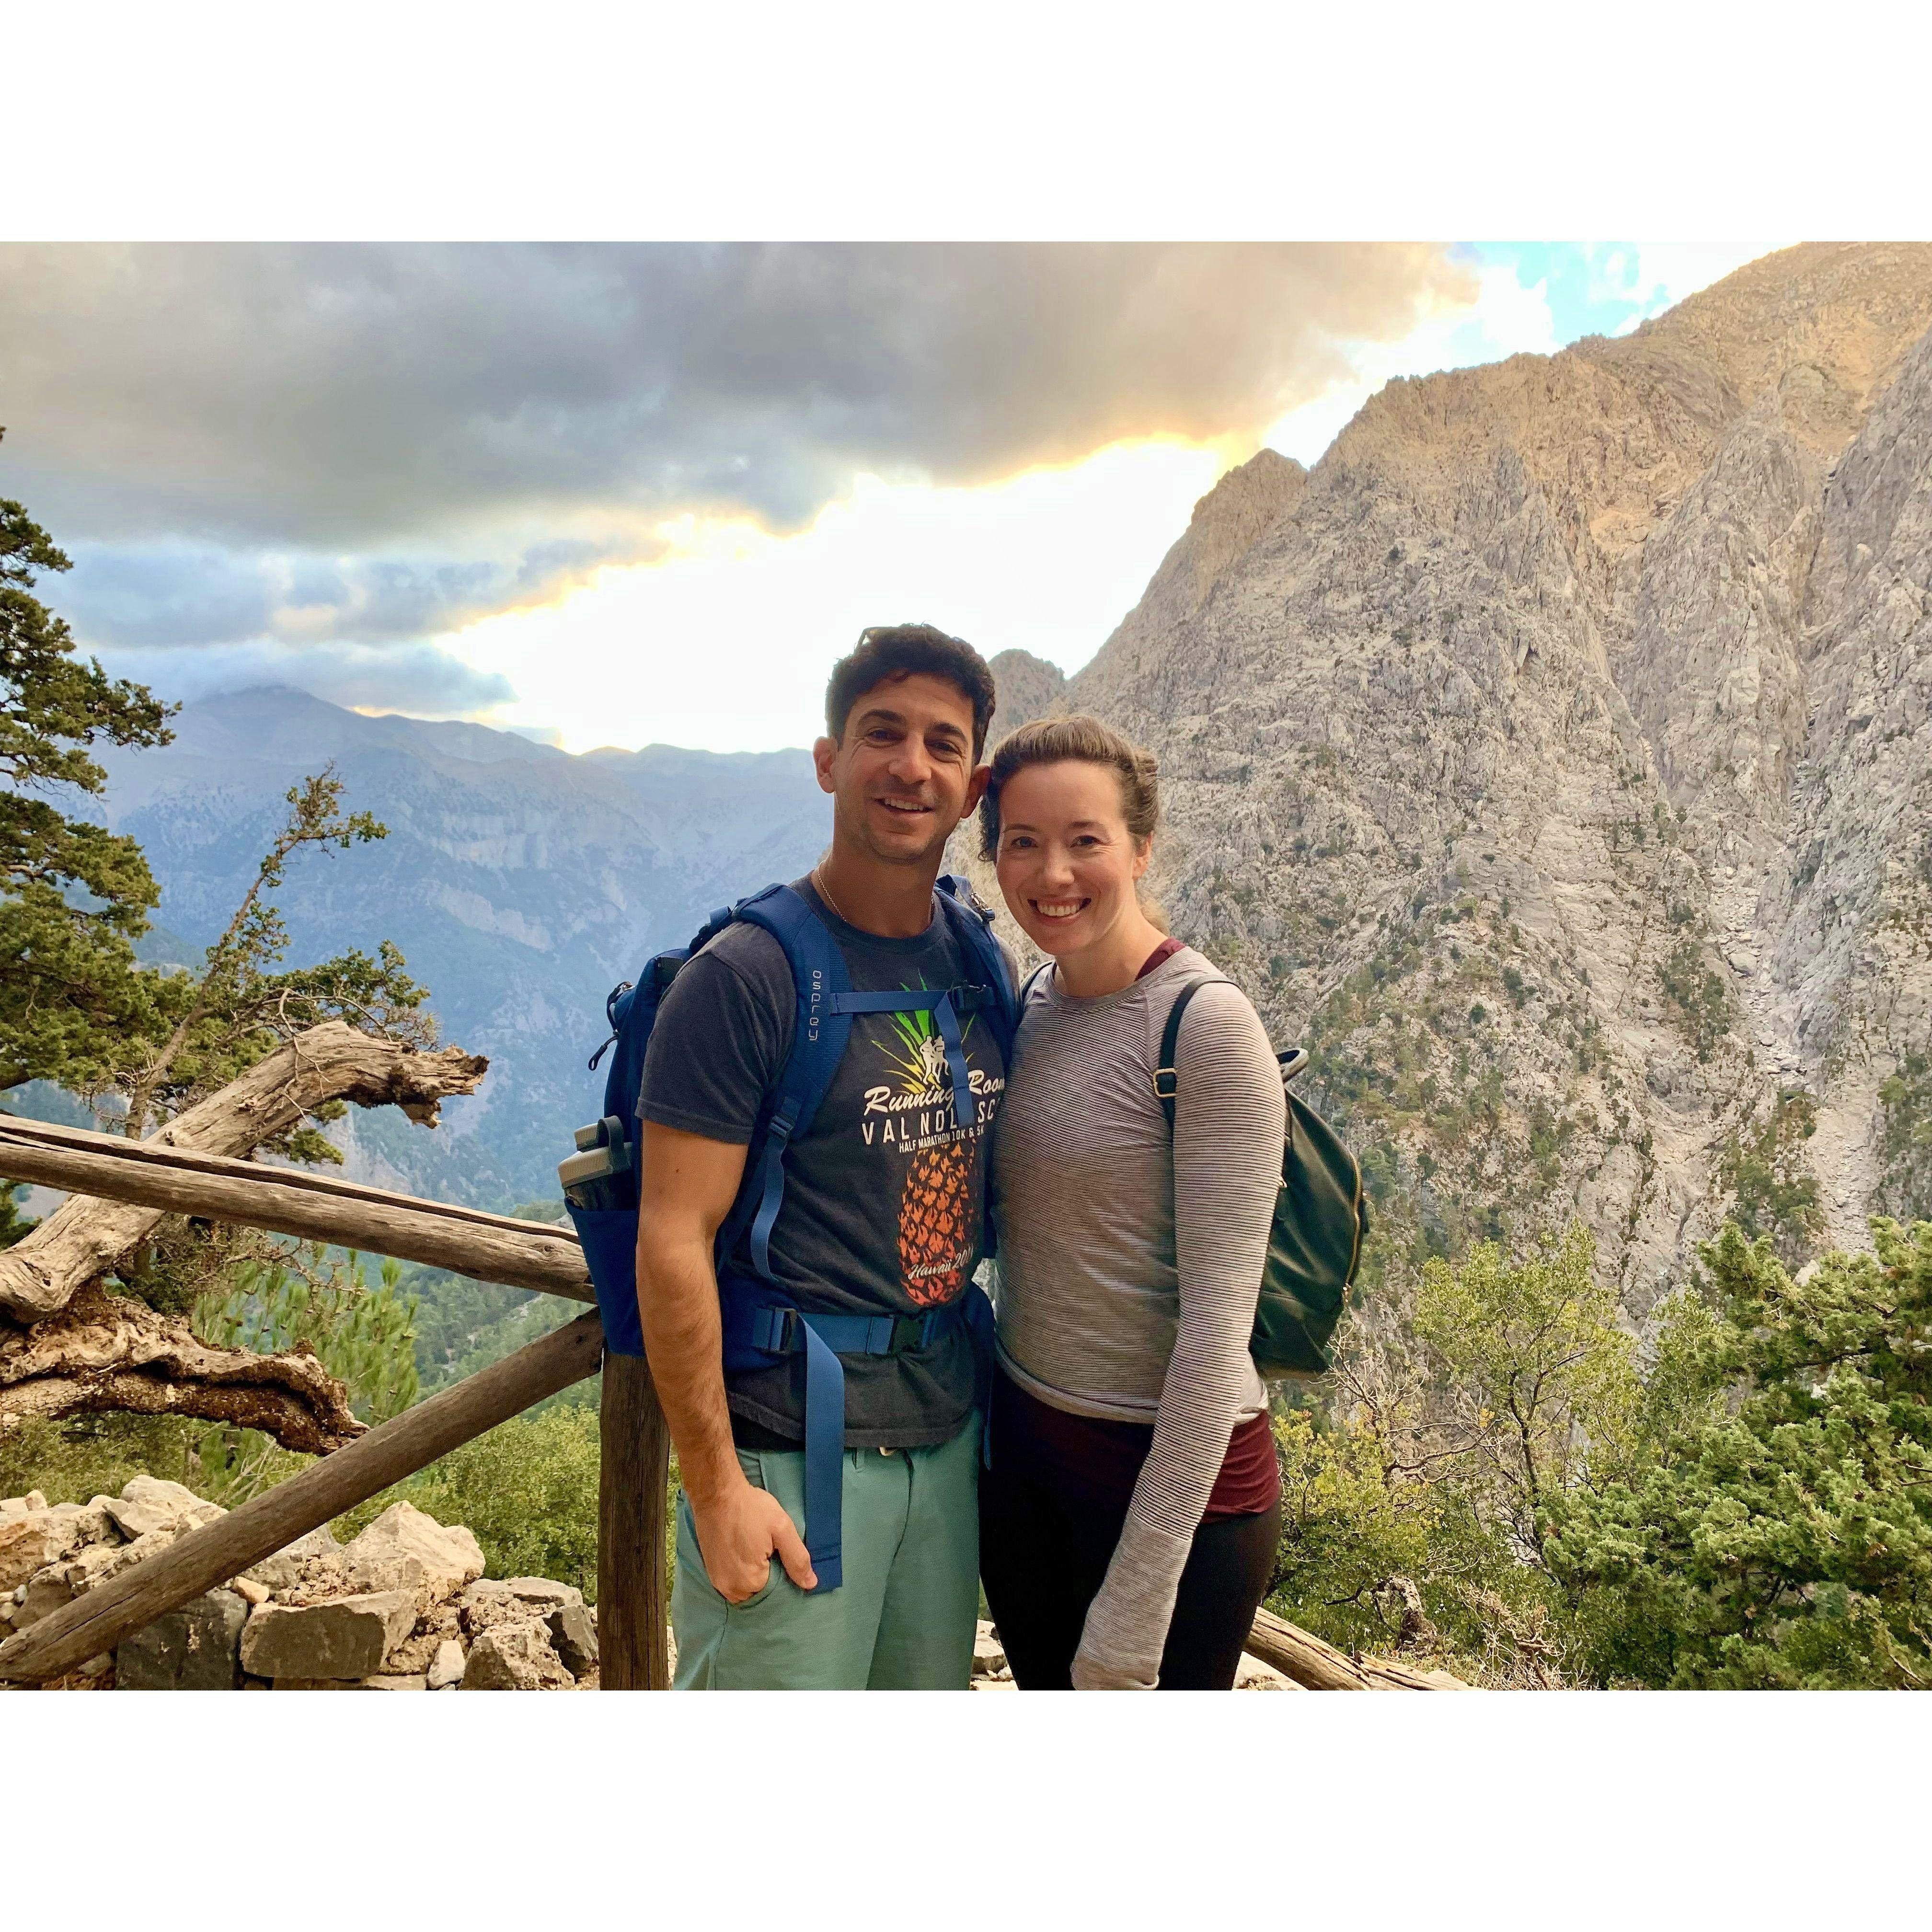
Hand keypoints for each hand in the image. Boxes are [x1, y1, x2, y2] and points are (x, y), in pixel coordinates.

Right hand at [690, 1475, 816, 1602]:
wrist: (716, 1493)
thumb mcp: (781, 1529)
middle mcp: (730, 1588)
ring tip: (759, 1552)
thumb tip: (810, 1584)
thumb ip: (797, 1559)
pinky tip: (746, 1553)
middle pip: (758, 1593)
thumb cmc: (751, 1508)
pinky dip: (740, 1572)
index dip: (784, 1577)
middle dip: (768, 1578)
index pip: (775, 1594)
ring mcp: (717, 1580)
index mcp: (750, 1582)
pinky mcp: (710, 1570)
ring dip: (753, 1576)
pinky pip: (731, 1581)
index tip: (784, 1558)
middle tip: (772, 1552)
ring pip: (744, 1589)